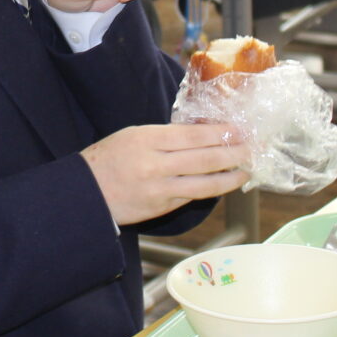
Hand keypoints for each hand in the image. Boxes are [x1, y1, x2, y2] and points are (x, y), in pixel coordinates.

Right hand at [81, 122, 249, 224]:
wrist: (84, 193)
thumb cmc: (108, 158)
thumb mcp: (133, 136)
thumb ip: (166, 136)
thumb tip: (203, 133)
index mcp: (147, 139)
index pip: (194, 135)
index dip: (221, 133)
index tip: (239, 129)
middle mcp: (155, 164)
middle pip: (205, 158)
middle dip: (233, 153)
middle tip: (252, 148)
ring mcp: (159, 189)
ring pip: (204, 183)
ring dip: (230, 177)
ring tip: (246, 170)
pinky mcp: (161, 207)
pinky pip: (192, 197)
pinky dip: (211, 189)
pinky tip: (223, 184)